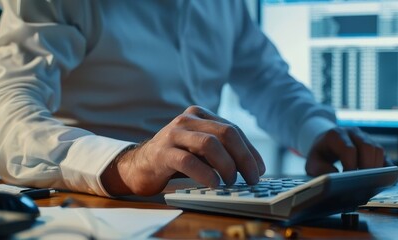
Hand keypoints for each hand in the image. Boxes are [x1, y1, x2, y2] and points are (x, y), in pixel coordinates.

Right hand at [102, 106, 264, 195]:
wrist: (138, 166)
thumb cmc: (174, 158)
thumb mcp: (200, 149)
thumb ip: (221, 150)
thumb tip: (252, 166)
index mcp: (199, 115)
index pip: (233, 129)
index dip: (249, 150)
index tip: (259, 169)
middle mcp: (187, 120)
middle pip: (226, 133)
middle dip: (244, 157)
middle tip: (251, 178)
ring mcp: (173, 134)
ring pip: (210, 144)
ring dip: (227, 165)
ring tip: (231, 181)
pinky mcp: (162, 153)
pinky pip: (189, 161)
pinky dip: (206, 174)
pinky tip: (214, 184)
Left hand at [305, 127, 385, 175]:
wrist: (325, 144)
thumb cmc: (320, 155)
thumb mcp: (312, 163)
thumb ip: (320, 170)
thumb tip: (336, 178)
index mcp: (336, 135)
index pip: (349, 149)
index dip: (351, 166)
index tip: (349, 181)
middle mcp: (352, 133)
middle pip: (367, 147)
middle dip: (366, 168)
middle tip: (362, 184)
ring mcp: (365, 138)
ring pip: (378, 149)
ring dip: (376, 168)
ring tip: (369, 183)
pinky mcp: (374, 146)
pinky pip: (385, 156)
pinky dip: (386, 169)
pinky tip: (381, 181)